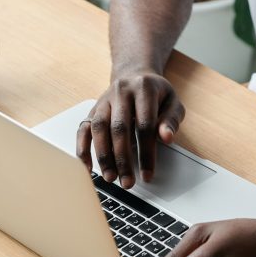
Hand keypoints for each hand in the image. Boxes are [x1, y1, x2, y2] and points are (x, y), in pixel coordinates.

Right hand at [76, 71, 185, 186]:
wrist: (135, 74)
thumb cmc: (156, 93)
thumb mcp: (172, 101)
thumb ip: (171, 120)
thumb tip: (167, 138)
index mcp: (144, 88)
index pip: (145, 124)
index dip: (146, 152)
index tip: (147, 174)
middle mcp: (121, 91)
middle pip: (119, 128)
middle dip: (123, 158)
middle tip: (127, 182)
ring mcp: (104, 99)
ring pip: (98, 128)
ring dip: (103, 155)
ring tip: (110, 177)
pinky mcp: (93, 108)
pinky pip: (83, 128)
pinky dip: (83, 148)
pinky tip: (88, 167)